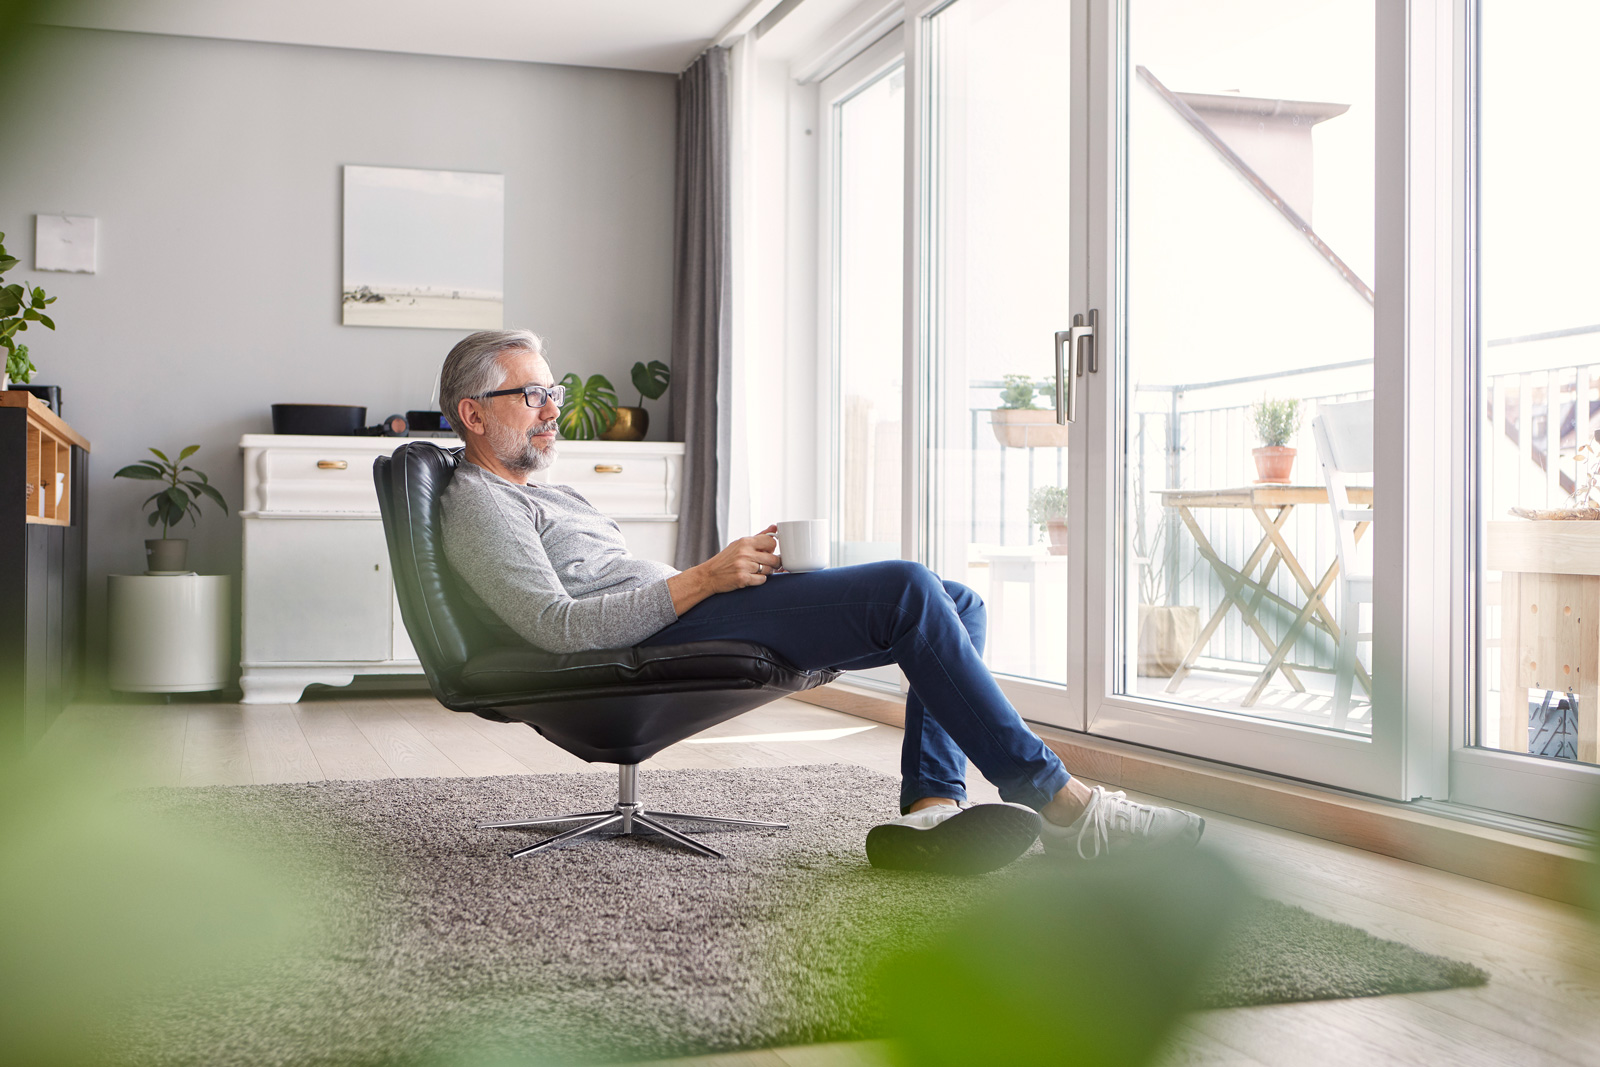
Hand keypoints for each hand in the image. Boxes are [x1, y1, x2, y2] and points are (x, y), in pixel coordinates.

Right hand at [667, 525, 782, 614]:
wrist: (709, 575)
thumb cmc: (725, 559)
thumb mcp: (739, 544)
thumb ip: (759, 536)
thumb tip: (774, 527)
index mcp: (745, 542)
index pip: (771, 541)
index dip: (772, 548)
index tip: (767, 552)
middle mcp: (745, 553)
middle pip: (773, 558)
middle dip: (773, 563)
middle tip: (767, 564)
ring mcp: (744, 566)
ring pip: (769, 570)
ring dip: (765, 572)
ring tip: (755, 571)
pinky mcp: (743, 579)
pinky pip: (762, 580)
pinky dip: (759, 580)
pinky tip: (751, 577)